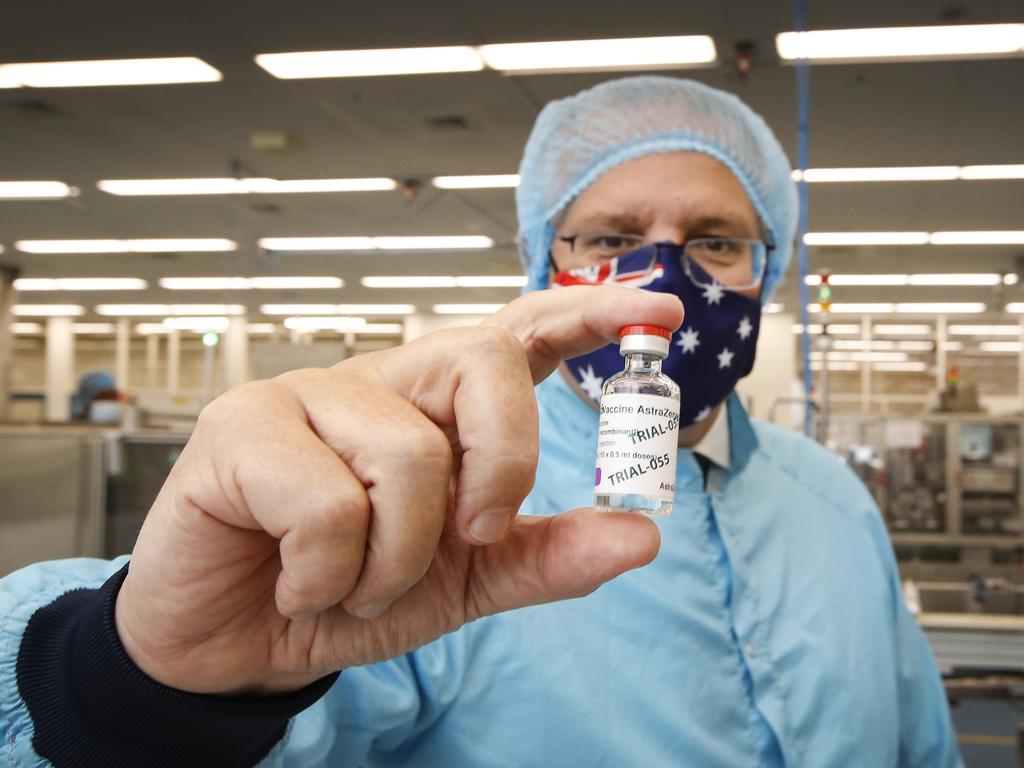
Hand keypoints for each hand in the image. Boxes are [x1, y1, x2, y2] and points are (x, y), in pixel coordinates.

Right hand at [115, 286, 683, 694]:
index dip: (588, 314)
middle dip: (507, 457)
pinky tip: (293, 580)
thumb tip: (643, 535)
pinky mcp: (239, 425)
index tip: (660, 312)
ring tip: (350, 583)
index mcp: (436, 409)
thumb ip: (545, 557)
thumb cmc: (347, 592)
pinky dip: (327, 575)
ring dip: (395, 559)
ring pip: (409, 456)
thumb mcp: (463, 584)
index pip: (517, 336)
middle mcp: (378, 384)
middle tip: (477, 530)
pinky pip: (328, 504)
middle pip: (483, 359)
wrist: (237, 645)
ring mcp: (306, 394)